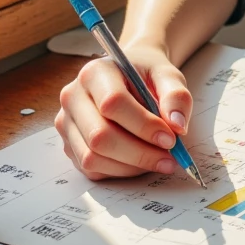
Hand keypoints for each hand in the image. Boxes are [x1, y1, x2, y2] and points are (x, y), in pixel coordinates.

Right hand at [55, 42, 192, 179]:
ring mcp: (67, 123)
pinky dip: (120, 172)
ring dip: (131, 166)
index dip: (143, 125)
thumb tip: (177, 125)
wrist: (129, 76)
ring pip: (93, 158)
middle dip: (139, 153)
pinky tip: (141, 162)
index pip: (113, 103)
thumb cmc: (146, 75)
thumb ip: (176, 96)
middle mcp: (73, 97)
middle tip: (169, 158)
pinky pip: (92, 169)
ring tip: (159, 160)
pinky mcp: (69, 145)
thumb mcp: (167, 75)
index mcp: (95, 72)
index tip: (171, 139)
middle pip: (99, 136)